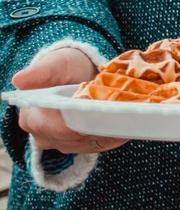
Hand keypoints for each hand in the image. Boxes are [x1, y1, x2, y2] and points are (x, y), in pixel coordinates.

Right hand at [12, 48, 127, 154]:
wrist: (81, 73)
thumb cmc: (65, 67)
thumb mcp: (55, 64)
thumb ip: (41, 72)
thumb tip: (19, 80)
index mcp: (32, 117)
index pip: (54, 128)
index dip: (74, 123)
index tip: (95, 112)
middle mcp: (46, 136)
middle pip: (75, 138)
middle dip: (96, 126)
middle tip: (119, 114)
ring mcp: (66, 143)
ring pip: (90, 144)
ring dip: (108, 133)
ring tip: (127, 119)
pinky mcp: (84, 145)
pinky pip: (101, 145)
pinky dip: (115, 136)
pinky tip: (128, 126)